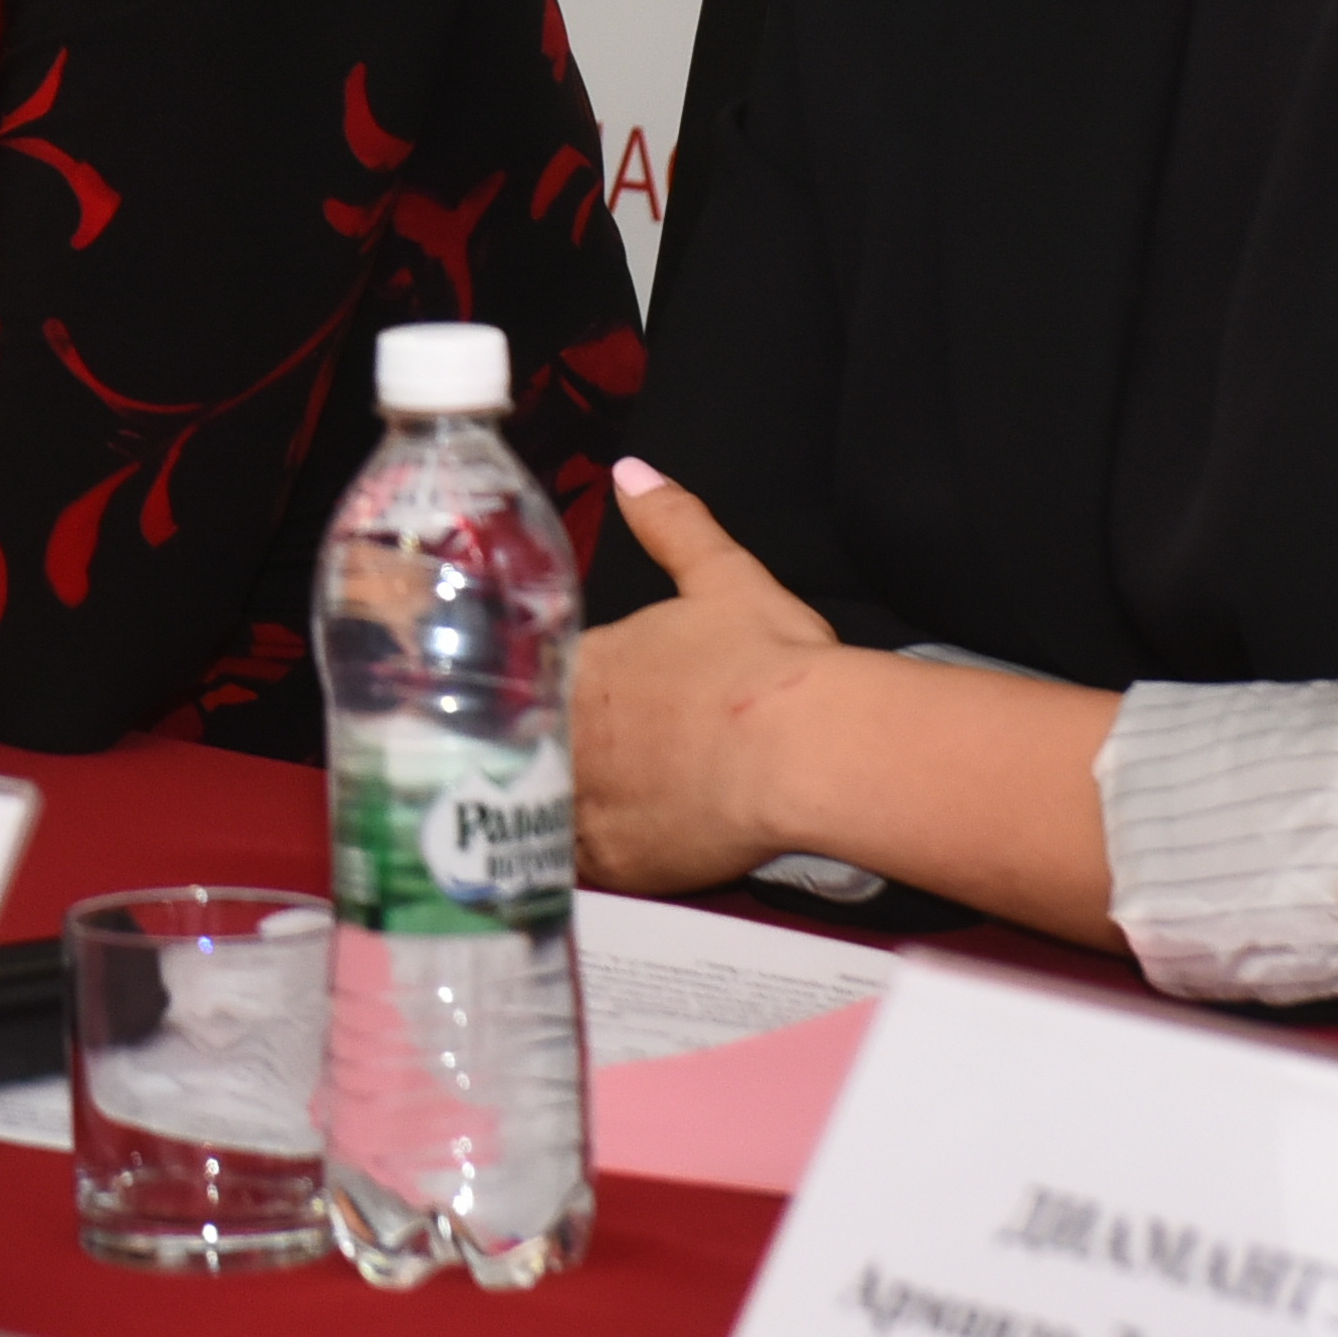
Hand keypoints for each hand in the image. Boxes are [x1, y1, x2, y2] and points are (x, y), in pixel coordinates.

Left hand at [572, 460, 848, 896]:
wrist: (802, 751)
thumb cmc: (767, 661)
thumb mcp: (724, 577)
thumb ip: (672, 524)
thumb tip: (631, 471)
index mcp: (582, 664)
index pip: (541, 677)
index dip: (555, 690)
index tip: (581, 703)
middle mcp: (565, 733)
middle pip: (535, 745)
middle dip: (551, 751)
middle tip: (596, 764)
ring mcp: (584, 802)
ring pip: (546, 808)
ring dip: (558, 808)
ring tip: (592, 814)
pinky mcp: (614, 863)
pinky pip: (582, 865)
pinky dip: (594, 859)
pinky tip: (613, 856)